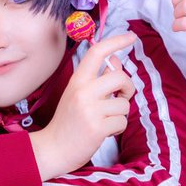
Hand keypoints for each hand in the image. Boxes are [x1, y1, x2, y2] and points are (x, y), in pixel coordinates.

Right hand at [30, 33, 136, 180]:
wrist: (54, 148)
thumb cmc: (68, 120)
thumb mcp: (78, 94)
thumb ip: (97, 78)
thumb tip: (115, 61)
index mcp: (77, 80)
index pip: (97, 53)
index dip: (116, 41)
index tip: (131, 36)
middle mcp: (83, 91)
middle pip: (120, 76)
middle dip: (128, 88)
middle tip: (121, 98)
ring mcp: (90, 110)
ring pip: (124, 104)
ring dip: (120, 113)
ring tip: (105, 119)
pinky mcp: (97, 128)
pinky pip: (122, 122)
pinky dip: (118, 128)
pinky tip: (105, 131)